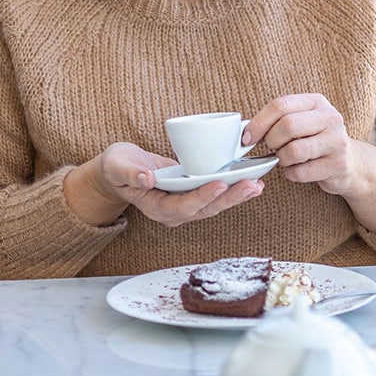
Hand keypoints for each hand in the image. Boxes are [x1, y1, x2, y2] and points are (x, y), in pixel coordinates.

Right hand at [66, 142, 263, 227]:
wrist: (121, 169)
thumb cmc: (118, 167)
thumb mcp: (117, 165)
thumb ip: (129, 172)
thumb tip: (146, 178)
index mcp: (156, 207)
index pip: (182, 207)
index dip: (202, 198)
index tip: (219, 184)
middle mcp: (175, 211)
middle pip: (206, 209)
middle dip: (230, 198)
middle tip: (252, 185)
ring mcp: (186, 204)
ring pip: (216, 204)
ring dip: (238, 195)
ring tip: (258, 184)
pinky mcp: (195, 194)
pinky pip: (218, 194)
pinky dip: (236, 188)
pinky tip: (253, 179)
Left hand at [242, 93, 364, 191]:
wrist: (351, 162)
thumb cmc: (315, 140)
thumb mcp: (302, 121)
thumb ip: (278, 119)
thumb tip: (245, 133)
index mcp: (317, 102)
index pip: (280, 105)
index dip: (258, 123)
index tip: (247, 138)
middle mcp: (330, 117)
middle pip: (287, 126)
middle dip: (271, 141)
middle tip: (272, 148)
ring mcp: (337, 141)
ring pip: (293, 151)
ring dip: (282, 159)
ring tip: (286, 158)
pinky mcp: (339, 164)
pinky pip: (301, 172)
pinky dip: (291, 174)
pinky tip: (297, 170)